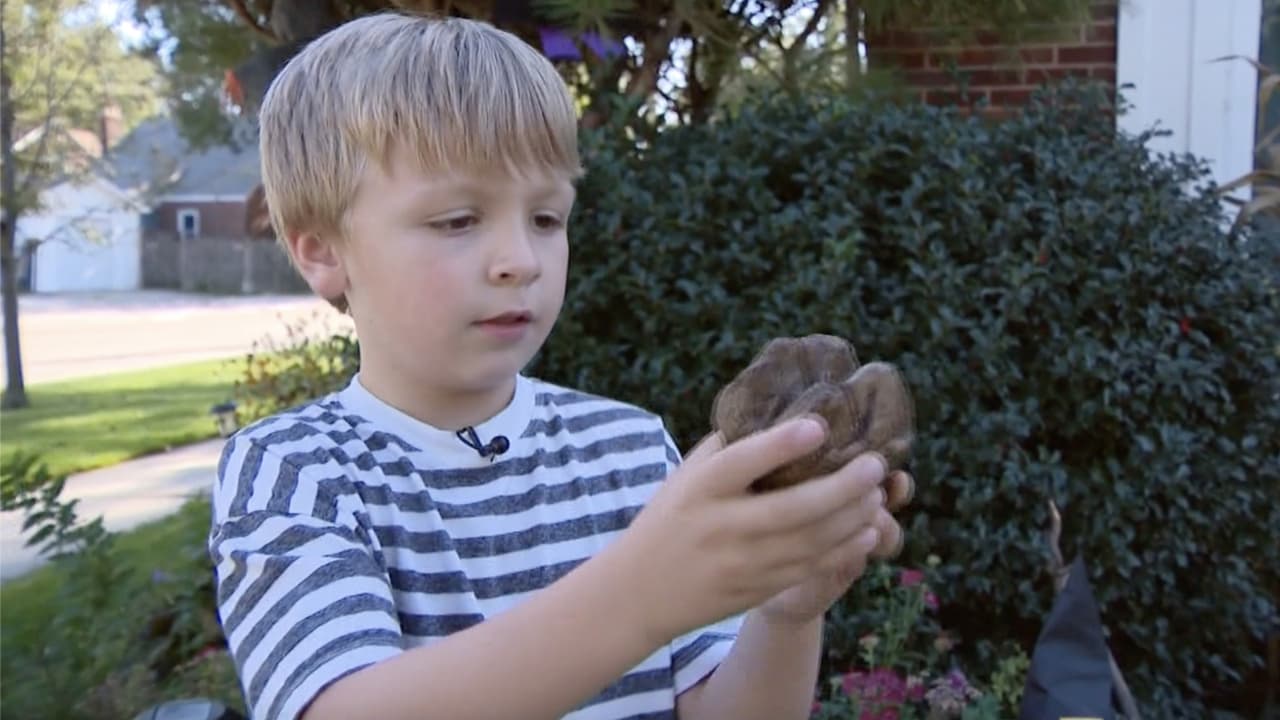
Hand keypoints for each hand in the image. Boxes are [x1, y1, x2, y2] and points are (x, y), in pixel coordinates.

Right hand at [612, 417, 889, 643]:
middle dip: (841, 487)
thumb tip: (783, 413)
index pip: (742, 462)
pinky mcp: (756, 590)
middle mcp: (721, 526)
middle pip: (791, 509)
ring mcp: (741, 563)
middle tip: (874, 465)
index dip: (780, 444)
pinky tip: (866, 530)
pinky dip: (843, 549)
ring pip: (810, 542)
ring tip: (877, 494)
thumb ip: (728, 448)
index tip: (818, 426)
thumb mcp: (686, 477)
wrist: (640, 591)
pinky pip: (809, 569)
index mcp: (700, 489)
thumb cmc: (670, 518)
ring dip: (852, 517)